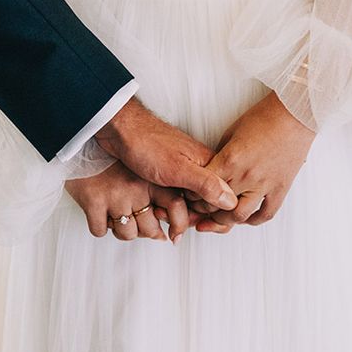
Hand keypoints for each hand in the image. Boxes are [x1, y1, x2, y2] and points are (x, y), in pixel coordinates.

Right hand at [66, 162, 200, 242]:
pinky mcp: (93, 200)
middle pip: (150, 228)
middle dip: (144, 231)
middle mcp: (136, 188)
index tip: (174, 236)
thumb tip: (172, 220)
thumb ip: (160, 190)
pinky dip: (100, 227)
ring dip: (122, 231)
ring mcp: (114, 195)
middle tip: (138, 222)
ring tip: (118, 218)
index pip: (177, 206)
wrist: (84, 136)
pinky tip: (101, 215)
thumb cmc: (114, 153)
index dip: (180, 225)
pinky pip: (99, 230)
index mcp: (152, 179)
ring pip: (127, 233)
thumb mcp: (145, 166)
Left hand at [96, 98, 237, 211]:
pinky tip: (154, 207)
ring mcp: (184, 172)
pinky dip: (166, 206)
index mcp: (209, 165)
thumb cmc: (147, 144)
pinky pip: (176, 197)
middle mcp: (200, 169)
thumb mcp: (178, 168)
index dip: (207, 216)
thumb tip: (231, 201)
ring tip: (157, 212)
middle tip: (166, 216)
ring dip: (175, 214)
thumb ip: (206, 184)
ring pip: (189, 203)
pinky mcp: (170, 174)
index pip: (222, 200)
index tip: (188, 220)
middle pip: (206, 205)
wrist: (121, 130)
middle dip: (189, 217)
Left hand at [192, 92, 314, 227]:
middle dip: (203, 209)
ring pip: (239, 215)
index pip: (202, 187)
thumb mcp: (231, 132)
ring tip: (220, 217)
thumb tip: (208, 171)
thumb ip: (219, 155)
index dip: (192, 194)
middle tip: (200, 208)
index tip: (190, 194)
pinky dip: (253, 220)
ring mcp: (264, 184)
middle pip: (216, 204)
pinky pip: (265, 214)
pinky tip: (245, 218)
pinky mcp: (281, 188)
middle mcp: (245, 175)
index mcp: (230, 159)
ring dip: (225, 220)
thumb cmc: (263, 117)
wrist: (296, 113)